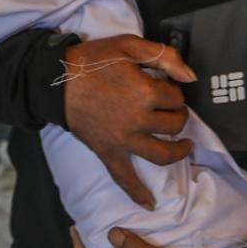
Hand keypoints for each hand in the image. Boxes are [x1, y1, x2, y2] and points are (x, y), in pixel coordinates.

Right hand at [63, 35, 195, 208]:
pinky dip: (137, 192)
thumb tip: (191, 76)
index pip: (175, 96)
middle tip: (171, 107)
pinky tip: (150, 203)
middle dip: (178, 114)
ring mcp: (123, 140)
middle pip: (174, 124)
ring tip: (184, 145)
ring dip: (178, 151)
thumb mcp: (129, 45)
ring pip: (162, 153)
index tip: (165, 85)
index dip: (174, 89)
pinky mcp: (107, 151)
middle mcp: (138, 120)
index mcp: (145, 92)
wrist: (55, 80)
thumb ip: (164, 56)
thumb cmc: (92, 60)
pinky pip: (124, 177)